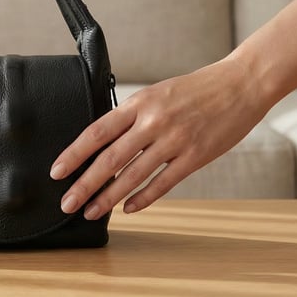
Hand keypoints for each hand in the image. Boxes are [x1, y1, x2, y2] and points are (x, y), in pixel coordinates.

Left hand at [49, 57, 269, 219]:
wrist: (240, 84)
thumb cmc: (193, 90)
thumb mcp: (155, 94)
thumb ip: (131, 116)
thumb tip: (102, 143)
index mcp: (138, 103)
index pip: (97, 132)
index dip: (74, 154)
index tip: (56, 172)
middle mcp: (153, 122)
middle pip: (110, 158)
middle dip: (85, 184)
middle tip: (66, 203)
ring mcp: (175, 140)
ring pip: (133, 175)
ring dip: (109, 197)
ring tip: (91, 211)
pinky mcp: (196, 156)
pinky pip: (164, 182)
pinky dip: (143, 198)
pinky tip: (128, 209)